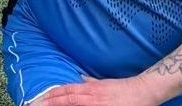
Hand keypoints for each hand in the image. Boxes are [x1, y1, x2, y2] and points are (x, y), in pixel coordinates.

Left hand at [32, 76, 159, 105]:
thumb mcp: (104, 82)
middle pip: (67, 100)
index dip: (54, 94)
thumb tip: (80, 78)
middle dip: (52, 102)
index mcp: (91, 88)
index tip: (42, 97)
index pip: (68, 91)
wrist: (142, 92)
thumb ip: (91, 82)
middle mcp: (92, 97)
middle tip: (38, 104)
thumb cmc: (123, 88)